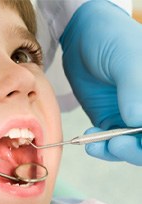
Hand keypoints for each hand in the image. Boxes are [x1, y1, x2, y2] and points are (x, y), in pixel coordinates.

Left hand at [60, 0, 141, 164]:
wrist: (82, 40)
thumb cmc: (110, 39)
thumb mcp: (126, 58)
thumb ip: (134, 88)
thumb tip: (137, 120)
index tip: (137, 135)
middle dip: (135, 150)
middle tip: (117, 145)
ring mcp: (130, 117)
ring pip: (131, 147)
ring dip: (115, 151)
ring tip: (95, 144)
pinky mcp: (110, 120)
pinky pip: (109, 142)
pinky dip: (100, 146)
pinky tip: (90, 140)